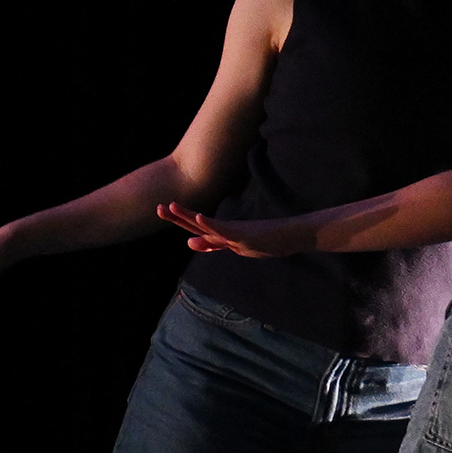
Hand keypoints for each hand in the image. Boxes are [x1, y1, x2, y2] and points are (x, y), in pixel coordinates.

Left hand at [159, 202, 298, 257]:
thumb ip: (212, 244)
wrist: (293, 235)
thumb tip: (189, 241)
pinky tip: (199, 218)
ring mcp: (235, 232)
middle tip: (158, 207)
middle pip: (196, 224)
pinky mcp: (245, 234)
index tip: (163, 210)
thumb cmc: (267, 240)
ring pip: (207, 225)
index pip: (195, 227)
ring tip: (171, 207)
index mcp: (222, 234)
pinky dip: (211, 225)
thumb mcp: (235, 245)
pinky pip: (225, 230)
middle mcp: (225, 231)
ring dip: (189, 217)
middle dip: (177, 217)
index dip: (179, 219)